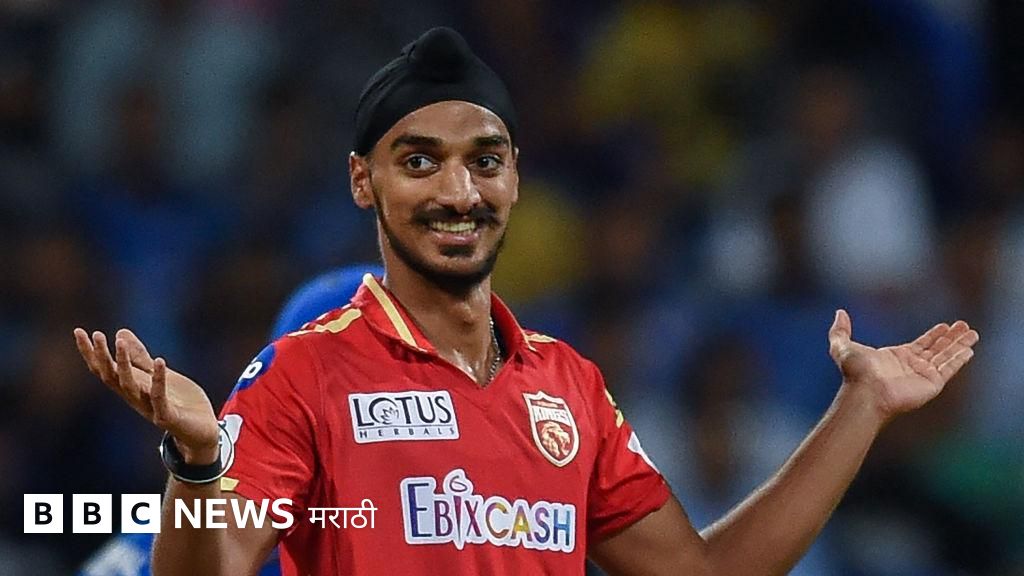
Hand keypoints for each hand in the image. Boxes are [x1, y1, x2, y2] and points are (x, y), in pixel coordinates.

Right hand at [74, 328, 219, 463]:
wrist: (203, 432)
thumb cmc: (179, 402)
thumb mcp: (157, 375)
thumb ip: (139, 357)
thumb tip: (120, 332)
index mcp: (131, 388)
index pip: (104, 369)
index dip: (90, 353)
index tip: (78, 331)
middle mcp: (135, 398)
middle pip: (111, 377)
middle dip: (102, 357)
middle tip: (96, 334)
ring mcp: (149, 408)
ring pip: (129, 386)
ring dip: (123, 364)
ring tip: (119, 343)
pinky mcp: (167, 417)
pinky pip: (159, 398)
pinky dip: (158, 380)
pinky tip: (159, 361)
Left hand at [828, 310, 979, 422]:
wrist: (866, 392)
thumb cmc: (855, 373)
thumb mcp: (842, 346)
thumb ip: (840, 330)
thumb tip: (840, 313)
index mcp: (896, 357)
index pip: (921, 344)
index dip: (933, 335)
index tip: (945, 326)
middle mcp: (912, 366)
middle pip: (936, 348)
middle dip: (951, 338)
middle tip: (964, 325)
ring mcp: (923, 375)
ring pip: (946, 356)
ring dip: (959, 344)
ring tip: (972, 333)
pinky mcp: (932, 383)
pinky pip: (949, 368)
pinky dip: (959, 358)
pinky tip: (969, 349)